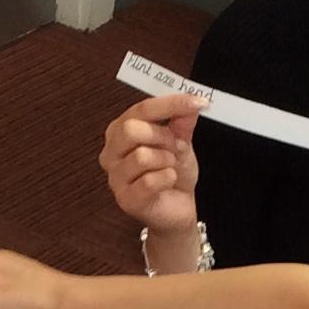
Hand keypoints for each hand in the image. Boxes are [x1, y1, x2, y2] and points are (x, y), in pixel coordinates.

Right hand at [100, 94, 203, 232]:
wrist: (178, 206)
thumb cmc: (172, 171)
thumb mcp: (180, 140)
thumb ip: (182, 121)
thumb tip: (192, 102)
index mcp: (120, 131)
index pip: (141, 109)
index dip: (170, 104)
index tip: (197, 102)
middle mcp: (111, 152)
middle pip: (131, 129)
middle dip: (162, 136)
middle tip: (178, 145)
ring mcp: (115, 177)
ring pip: (141, 156)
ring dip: (166, 160)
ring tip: (171, 166)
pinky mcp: (125, 199)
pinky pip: (149, 181)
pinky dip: (167, 178)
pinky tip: (168, 181)